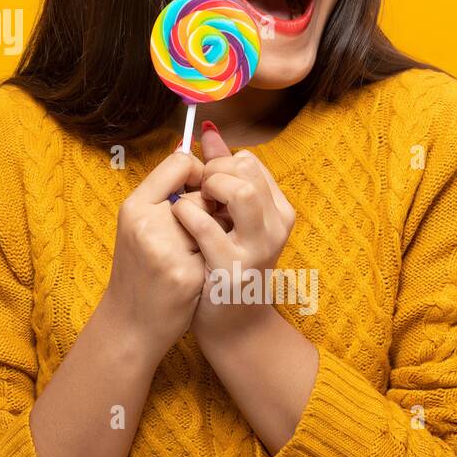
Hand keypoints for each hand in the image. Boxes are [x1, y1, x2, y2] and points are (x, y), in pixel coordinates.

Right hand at [102, 144, 209, 362]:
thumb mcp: (140, 224)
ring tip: (203, 248)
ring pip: (214, 220)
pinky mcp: (186, 275)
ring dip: (217, 231)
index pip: (180, 162)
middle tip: (201, 226)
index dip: (199, 173)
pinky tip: (206, 271)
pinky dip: (217, 257)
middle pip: (203, 193)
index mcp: (134, 207)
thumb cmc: (140, 269)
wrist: (131, 324)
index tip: (201, 190)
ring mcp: (166, 250)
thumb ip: (166, 190)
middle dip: (212, 207)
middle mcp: (146, 224)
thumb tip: (190, 150)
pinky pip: (218, 248)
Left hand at [170, 122, 296, 339]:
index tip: (203, 183)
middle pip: (245, 169)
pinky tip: (179, 220)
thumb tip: (208, 131)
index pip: (249, 162)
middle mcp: (275, 226)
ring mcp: (257, 249)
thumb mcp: (231, 218)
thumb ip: (222, 173)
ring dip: (208, 190)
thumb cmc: (226, 263)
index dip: (218, 164)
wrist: (232, 325)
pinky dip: (187, 216)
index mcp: (278, 210)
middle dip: (212, 172)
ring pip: (240, 192)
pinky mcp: (232, 270)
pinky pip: (207, 227)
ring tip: (191, 204)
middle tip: (196, 192)